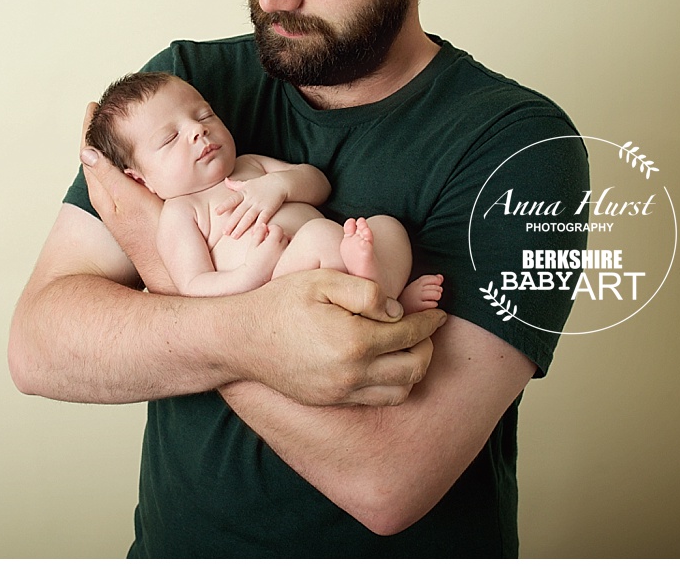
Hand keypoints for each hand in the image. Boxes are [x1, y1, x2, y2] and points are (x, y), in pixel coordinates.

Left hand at [80, 102, 172, 292]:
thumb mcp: (129, 200)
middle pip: (95, 157)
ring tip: (114, 127)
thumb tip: (85, 150)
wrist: (165, 268)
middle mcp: (105, 198)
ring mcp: (117, 206)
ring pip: (106, 167)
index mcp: (102, 191)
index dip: (89, 127)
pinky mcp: (130, 211)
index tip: (93, 104)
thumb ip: (109, 176)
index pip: (88, 152)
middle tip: (102, 110)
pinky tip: (133, 160)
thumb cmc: (150, 233)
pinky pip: (118, 176)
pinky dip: (121, 160)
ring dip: (108, 145)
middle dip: (96, 132)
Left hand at [215, 176, 287, 238]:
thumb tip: (225, 180)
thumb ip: (236, 184)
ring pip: (248, 217)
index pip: (232, 200)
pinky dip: (258, 225)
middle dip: (231, 223)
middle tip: (224, 233)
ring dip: (241, 227)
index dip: (224, 206)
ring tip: (234, 236)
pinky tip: (253, 234)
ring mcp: (260, 204)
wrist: (280, 182)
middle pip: (239, 212)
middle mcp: (251, 199)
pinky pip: (263, 218)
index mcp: (244, 193)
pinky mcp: (269, 209)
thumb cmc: (263, 183)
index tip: (217, 212)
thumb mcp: (248, 183)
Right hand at [236, 268, 446, 406]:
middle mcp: (352, 372)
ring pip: (400, 391)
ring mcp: (341, 391)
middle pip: (414, 368)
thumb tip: (396, 310)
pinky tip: (383, 364)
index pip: (409, 333)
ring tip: (409, 349)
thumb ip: (365, 289)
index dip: (429, 322)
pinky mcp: (330, 400)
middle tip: (426, 330)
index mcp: (354, 339)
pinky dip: (391, 385)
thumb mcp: (321, 280)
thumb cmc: (280, 302)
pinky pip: (375, 400)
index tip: (438, 313)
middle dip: (427, 347)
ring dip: (413, 370)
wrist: (240, 339)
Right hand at [241, 222, 287, 278]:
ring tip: (274, 246)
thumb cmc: (252, 260)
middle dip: (277, 234)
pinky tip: (278, 253)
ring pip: (289, 243)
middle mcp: (282, 249)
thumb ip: (259, 233)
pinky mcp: (287, 263)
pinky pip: (290, 252)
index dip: (271, 228)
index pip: (277, 228)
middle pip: (284, 235)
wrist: (255, 277)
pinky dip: (287, 250)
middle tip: (268, 239)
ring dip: (283, 241)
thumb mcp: (253, 245)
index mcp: (273, 242)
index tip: (266, 232)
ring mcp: (286, 256)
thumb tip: (264, 225)